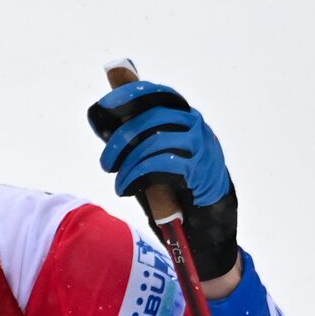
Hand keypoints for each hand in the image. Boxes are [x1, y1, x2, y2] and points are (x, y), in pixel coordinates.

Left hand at [87, 80, 238, 281]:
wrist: (211, 221)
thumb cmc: (177, 187)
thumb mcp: (157, 157)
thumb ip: (139, 139)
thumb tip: (103, 124)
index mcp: (185, 117)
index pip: (159, 94)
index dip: (131, 95)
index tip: (105, 105)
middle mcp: (196, 126)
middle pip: (152, 118)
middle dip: (121, 139)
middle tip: (106, 163)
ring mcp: (201, 146)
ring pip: (155, 142)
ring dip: (128, 164)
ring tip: (118, 182)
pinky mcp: (201, 170)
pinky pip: (161, 165)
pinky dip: (137, 176)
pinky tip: (126, 188)